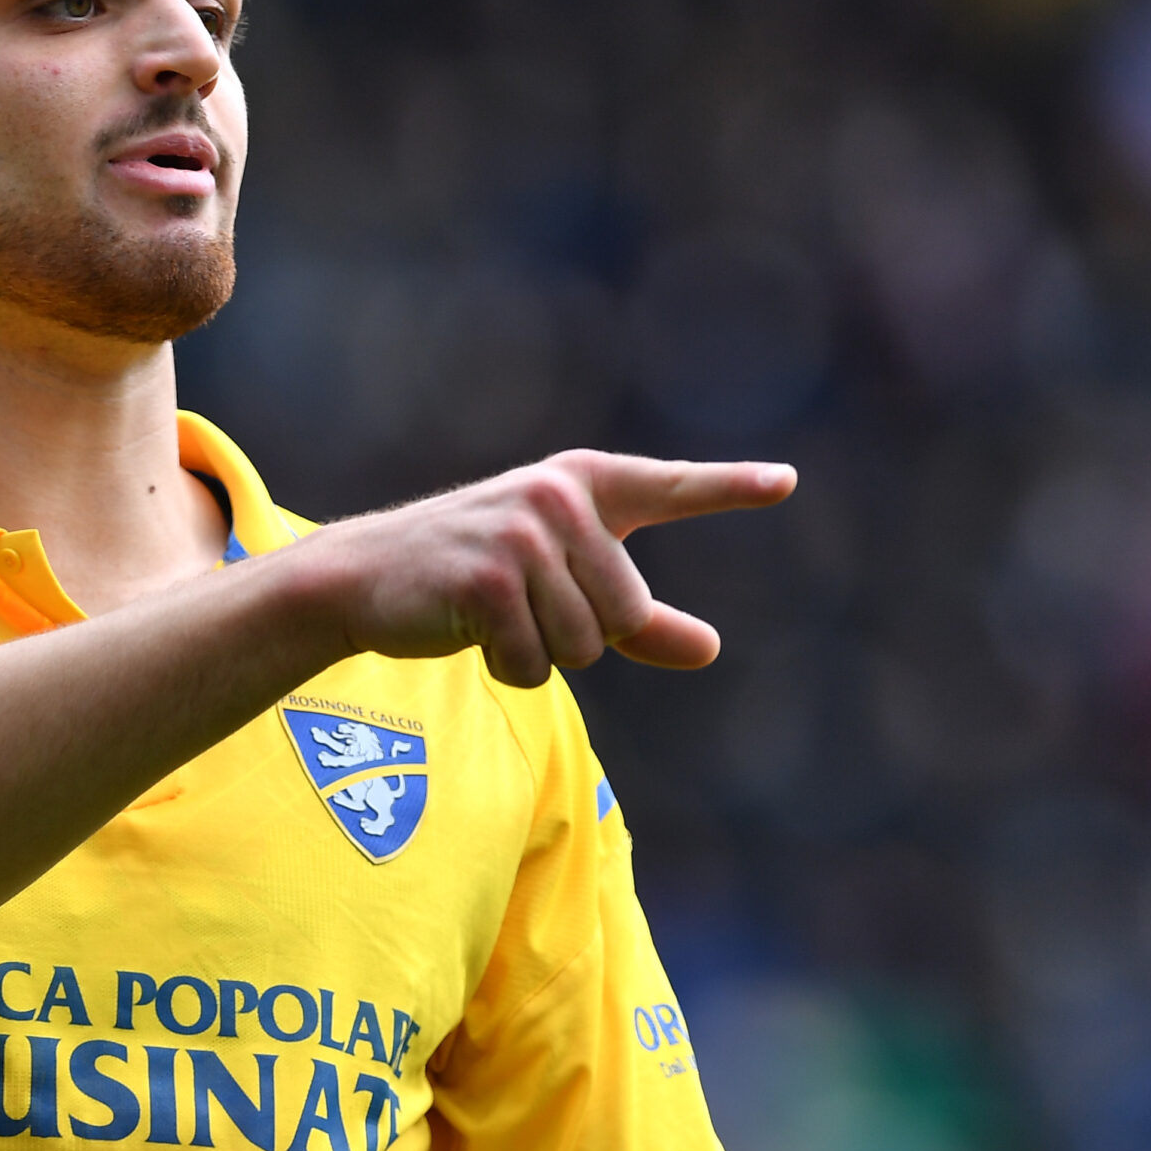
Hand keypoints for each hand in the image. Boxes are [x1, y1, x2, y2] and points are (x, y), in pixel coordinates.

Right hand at [288, 450, 796, 686]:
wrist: (363, 576)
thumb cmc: (471, 577)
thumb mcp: (559, 587)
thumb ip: (637, 618)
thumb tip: (709, 648)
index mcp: (583, 485)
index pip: (669, 487)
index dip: (730, 489)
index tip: (787, 482)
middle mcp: (558, 499)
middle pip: (624, 614)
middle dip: (580, 635)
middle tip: (519, 605)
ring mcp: (522, 536)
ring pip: (583, 646)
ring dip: (538, 652)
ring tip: (491, 615)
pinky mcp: (489, 581)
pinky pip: (534, 663)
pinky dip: (506, 667)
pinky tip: (467, 630)